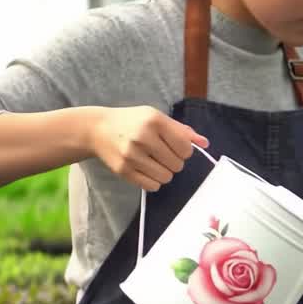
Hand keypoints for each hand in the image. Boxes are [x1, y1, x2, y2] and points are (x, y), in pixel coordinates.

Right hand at [88, 106, 208, 191]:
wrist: (97, 129)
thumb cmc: (132, 122)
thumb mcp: (156, 117)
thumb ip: (181, 130)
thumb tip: (204, 143)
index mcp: (154, 121)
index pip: (185, 148)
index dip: (184, 151)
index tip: (175, 147)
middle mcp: (143, 137)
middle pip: (177, 165)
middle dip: (174, 162)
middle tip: (162, 154)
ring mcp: (132, 155)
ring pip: (166, 178)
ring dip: (164, 173)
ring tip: (154, 162)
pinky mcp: (124, 170)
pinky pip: (152, 186)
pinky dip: (153, 181)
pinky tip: (146, 169)